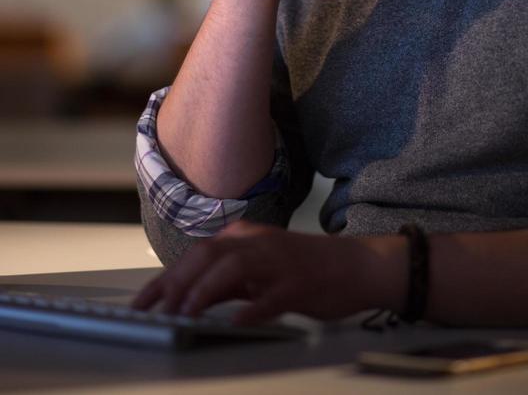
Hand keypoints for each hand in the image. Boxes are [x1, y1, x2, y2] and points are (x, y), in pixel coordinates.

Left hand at [132, 222, 405, 324]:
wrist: (355, 265)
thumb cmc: (304, 269)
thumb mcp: (258, 270)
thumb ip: (225, 280)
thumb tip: (186, 297)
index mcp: (243, 238)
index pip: (194, 255)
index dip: (164, 280)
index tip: (141, 304)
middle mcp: (256, 243)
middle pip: (207, 255)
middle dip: (178, 283)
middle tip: (159, 311)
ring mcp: (277, 262)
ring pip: (233, 267)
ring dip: (205, 290)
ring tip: (187, 312)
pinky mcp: (298, 283)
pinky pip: (270, 296)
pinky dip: (251, 308)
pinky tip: (236, 321)